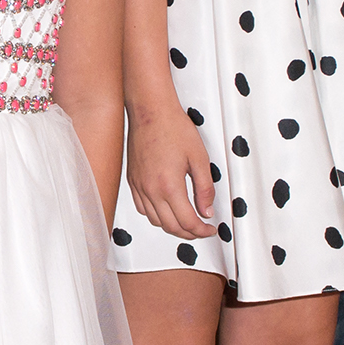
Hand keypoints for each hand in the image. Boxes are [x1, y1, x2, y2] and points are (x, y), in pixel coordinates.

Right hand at [126, 103, 215, 239]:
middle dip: (189, 233)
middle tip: (202, 230)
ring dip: (172, 227)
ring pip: (155, 221)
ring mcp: (139, 186)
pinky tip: (166, 211)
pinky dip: (156, 216)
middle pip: (171, 226)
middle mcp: (151, 190)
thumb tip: (207, 210)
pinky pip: (142, 208)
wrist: (151, 111)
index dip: (202, 230)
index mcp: (169, 186)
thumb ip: (205, 188)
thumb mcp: (199, 158)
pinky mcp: (132, 181)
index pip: (187, 221)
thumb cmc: (174, 128)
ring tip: (186, 222)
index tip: (210, 229)